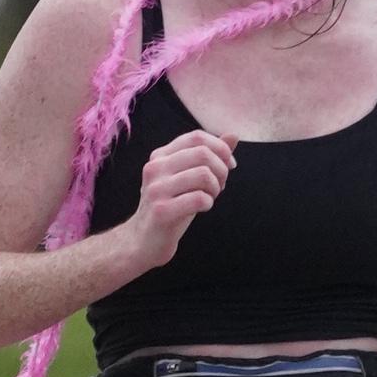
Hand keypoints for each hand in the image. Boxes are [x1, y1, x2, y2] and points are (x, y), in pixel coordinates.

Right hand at [122, 128, 234, 267]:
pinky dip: (208, 203)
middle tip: (219, 186)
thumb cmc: (171, 207)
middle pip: (203, 153)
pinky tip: (203, 208)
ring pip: (203, 174)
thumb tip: (233, 135)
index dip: (220, 149)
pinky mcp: (161, 210)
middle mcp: (155, 168)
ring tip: (210, 197)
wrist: (143, 241)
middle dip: (221, 169)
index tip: (229, 165)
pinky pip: (199, 198)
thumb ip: (208, 156)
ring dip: (215, 188)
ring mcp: (156, 189)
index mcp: (160, 156)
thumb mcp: (188, 178)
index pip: (197, 137)